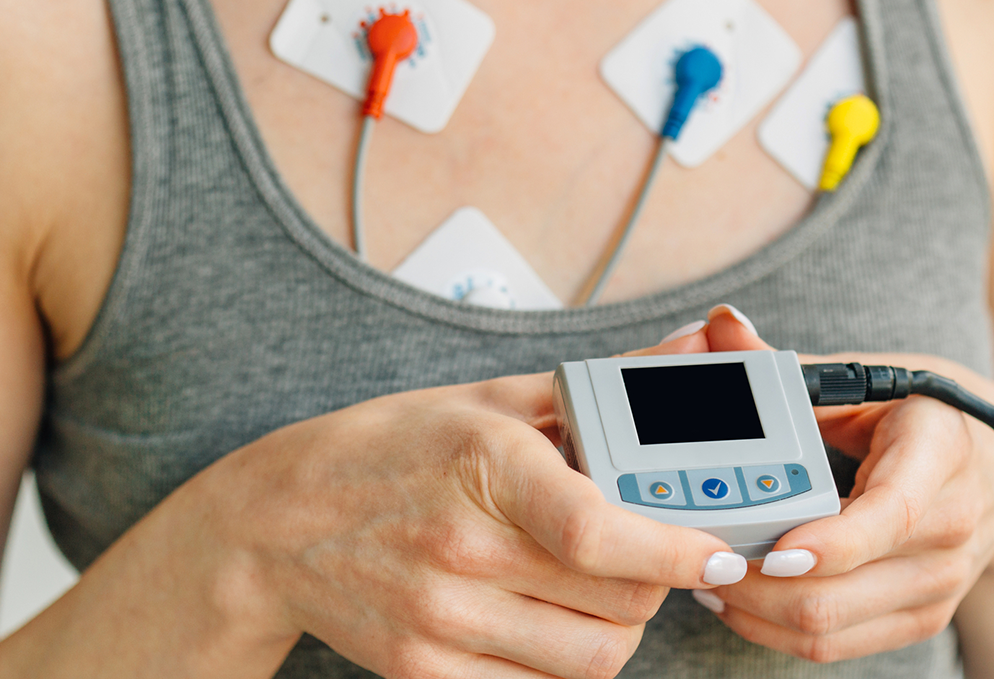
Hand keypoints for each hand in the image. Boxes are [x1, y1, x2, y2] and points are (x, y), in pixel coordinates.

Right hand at [176, 335, 747, 678]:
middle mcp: (460, 549)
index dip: (676, 551)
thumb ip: (601, 385)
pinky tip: (544, 614)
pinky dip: (563, 658)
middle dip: (655, 579)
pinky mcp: (424, 672)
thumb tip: (699, 347)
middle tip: (648, 553)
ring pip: (591, 657)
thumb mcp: (488, 398)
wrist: (274, 524)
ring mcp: (439, 620)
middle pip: (618, 601)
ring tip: (596, 586)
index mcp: (483, 467)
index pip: (600, 533)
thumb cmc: (392, 448)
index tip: (719, 553)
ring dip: (617, 625)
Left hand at [671, 306, 993, 663]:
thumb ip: (789, 367)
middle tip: (700, 555)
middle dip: (755, 581)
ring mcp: (939, 584)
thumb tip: (720, 325)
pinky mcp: (920, 618)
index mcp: (940, 453)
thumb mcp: (867, 382)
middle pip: (838, 588)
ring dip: (753, 611)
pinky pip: (835, 646)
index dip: (828, 541)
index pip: (889, 514)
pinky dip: (775, 631)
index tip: (772, 548)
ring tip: (706, 578)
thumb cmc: (919, 421)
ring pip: (828, 627)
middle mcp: (950, 527)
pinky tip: (738, 602)